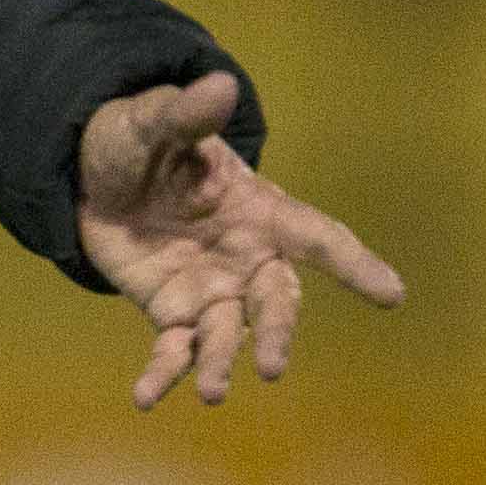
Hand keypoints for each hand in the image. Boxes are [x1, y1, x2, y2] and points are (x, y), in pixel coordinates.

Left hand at [76, 73, 403, 408]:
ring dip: (219, 363)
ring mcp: (211, 288)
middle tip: (271, 366)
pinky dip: (162, 374)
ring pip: (226, 333)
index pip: (318, 238)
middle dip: (277, 331)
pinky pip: (171, 348)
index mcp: (260, 209)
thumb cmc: (140, 142)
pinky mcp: (171, 309)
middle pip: (275, 299)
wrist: (93, 171)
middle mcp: (246, 256)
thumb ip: (184, 114)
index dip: (354, 264)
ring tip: (213, 393)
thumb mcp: (154, 122)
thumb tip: (217, 84)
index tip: (392, 295)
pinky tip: (146, 400)